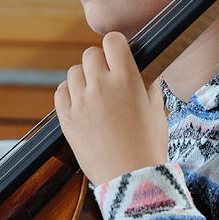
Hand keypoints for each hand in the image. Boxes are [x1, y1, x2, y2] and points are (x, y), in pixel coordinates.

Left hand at [54, 31, 168, 185]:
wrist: (131, 178)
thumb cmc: (149, 146)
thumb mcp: (158, 111)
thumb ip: (151, 87)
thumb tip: (149, 74)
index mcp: (127, 79)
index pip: (112, 41)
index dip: (115, 46)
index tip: (117, 55)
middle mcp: (101, 86)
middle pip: (90, 54)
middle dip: (99, 62)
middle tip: (107, 77)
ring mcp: (81, 102)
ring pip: (74, 72)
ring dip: (83, 78)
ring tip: (94, 93)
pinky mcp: (67, 118)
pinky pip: (60, 92)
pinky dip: (69, 93)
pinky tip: (80, 102)